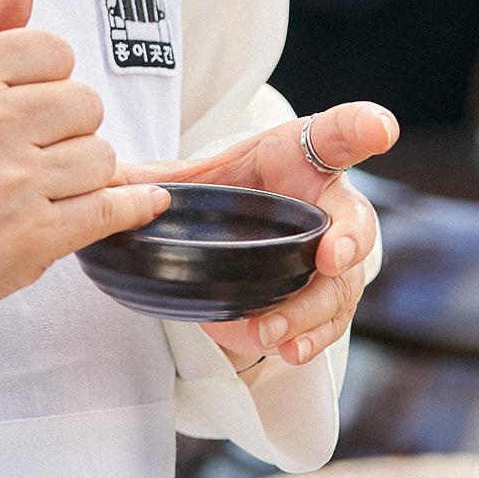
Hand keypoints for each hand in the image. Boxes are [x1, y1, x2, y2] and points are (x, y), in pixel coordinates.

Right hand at [0, 0, 168, 354]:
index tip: (31, 101)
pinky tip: (145, 200)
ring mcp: (12, 184)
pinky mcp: (32, 240)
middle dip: (69, 126)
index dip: (49, 78)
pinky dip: (135, 205)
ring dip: (84, 172)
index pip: (54, 50)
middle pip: (86, 103)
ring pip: (102, 157)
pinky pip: (111, 209)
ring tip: (44, 185)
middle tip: (35, 148)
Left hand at [120, 102, 398, 372]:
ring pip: (341, 286)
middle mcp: (331, 205)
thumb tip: (100, 180)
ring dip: (310, 310)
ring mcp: (336, 256)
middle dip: (349, 238)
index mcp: (303, 156)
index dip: (363, 127)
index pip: (339, 134)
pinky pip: (329, 323)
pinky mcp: (327, 299)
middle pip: (356, 220)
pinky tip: (287, 349)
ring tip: (274, 331)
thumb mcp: (199, 176)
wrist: (251, 230)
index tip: (378, 129)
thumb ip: (156, 178)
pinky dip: (308, 338)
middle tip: (331, 256)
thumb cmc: (236, 190)